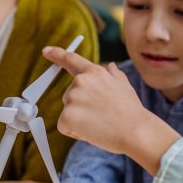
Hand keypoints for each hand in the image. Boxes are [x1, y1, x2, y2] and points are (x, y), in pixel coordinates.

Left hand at [42, 47, 176, 167]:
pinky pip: (65, 126)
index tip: (46, 51)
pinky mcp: (67, 116)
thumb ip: (114, 75)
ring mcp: (72, 98)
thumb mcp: (124, 86)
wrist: (136, 131)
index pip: (71, 59)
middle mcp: (80, 82)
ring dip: (78, 120)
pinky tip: (92, 131)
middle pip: (68, 96)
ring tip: (99, 123)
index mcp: (94, 72)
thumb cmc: (131, 111)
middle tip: (101, 115)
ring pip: (68, 112)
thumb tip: (110, 66)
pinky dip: (75, 132)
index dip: (56, 54)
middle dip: (80, 106)